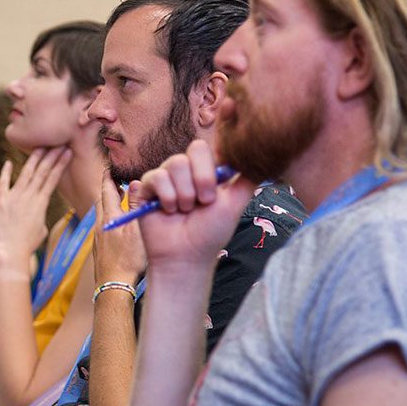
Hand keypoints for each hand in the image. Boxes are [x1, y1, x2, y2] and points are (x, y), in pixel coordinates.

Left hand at [0, 148, 71, 272]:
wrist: (11, 254)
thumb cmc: (28, 245)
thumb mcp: (40, 229)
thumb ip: (39, 214)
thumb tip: (37, 210)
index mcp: (41, 204)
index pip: (53, 179)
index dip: (60, 164)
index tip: (67, 152)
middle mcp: (28, 197)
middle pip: (42, 172)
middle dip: (51, 156)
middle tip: (58, 143)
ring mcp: (13, 198)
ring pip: (26, 174)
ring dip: (34, 159)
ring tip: (41, 147)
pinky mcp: (0, 202)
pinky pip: (3, 183)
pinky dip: (5, 172)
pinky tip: (8, 162)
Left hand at [94, 170, 146, 285]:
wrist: (113, 287)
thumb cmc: (129, 259)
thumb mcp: (138, 228)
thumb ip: (138, 205)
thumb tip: (135, 183)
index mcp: (110, 217)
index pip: (107, 190)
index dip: (109, 177)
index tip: (110, 167)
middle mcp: (100, 226)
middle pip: (102, 202)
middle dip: (109, 190)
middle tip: (116, 181)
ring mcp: (99, 239)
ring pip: (102, 216)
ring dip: (110, 206)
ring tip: (119, 202)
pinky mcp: (100, 251)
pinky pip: (104, 228)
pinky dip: (110, 221)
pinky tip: (118, 227)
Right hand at [133, 140, 254, 268]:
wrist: (187, 256)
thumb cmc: (210, 234)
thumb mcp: (235, 204)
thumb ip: (248, 179)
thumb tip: (260, 159)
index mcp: (205, 171)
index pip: (211, 148)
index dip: (213, 169)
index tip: (215, 195)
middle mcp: (185, 171)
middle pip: (194, 149)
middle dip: (202, 179)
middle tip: (203, 203)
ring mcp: (165, 178)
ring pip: (175, 163)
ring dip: (185, 193)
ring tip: (184, 211)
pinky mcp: (146, 188)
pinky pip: (156, 177)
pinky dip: (167, 197)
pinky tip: (169, 211)